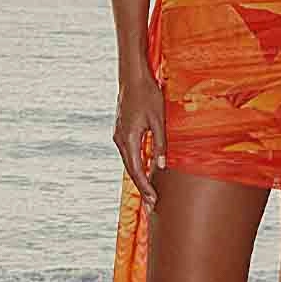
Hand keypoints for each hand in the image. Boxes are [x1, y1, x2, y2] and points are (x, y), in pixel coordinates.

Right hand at [115, 74, 166, 209]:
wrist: (133, 76)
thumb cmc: (147, 94)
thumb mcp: (159, 120)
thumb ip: (160, 144)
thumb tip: (161, 166)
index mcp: (128, 139)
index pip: (136, 170)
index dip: (145, 187)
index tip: (153, 201)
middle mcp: (120, 140)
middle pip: (131, 169)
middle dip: (141, 187)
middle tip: (152, 205)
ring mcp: (119, 135)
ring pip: (129, 161)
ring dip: (138, 177)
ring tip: (149, 192)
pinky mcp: (122, 130)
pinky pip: (129, 152)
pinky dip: (136, 164)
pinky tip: (144, 170)